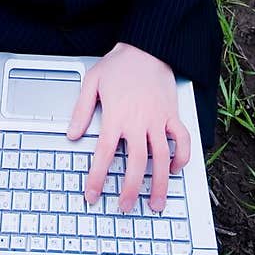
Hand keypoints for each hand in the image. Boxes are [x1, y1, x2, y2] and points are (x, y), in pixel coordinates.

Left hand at [67, 43, 189, 212]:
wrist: (148, 47)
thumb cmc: (119, 64)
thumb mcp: (92, 82)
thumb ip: (81, 110)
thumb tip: (72, 134)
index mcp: (116, 116)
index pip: (105, 154)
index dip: (98, 178)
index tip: (93, 196)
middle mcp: (138, 121)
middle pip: (136, 163)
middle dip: (131, 190)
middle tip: (126, 207)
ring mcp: (158, 119)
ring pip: (162, 158)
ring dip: (160, 183)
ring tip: (157, 203)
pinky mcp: (172, 115)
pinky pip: (182, 140)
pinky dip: (182, 156)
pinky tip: (175, 168)